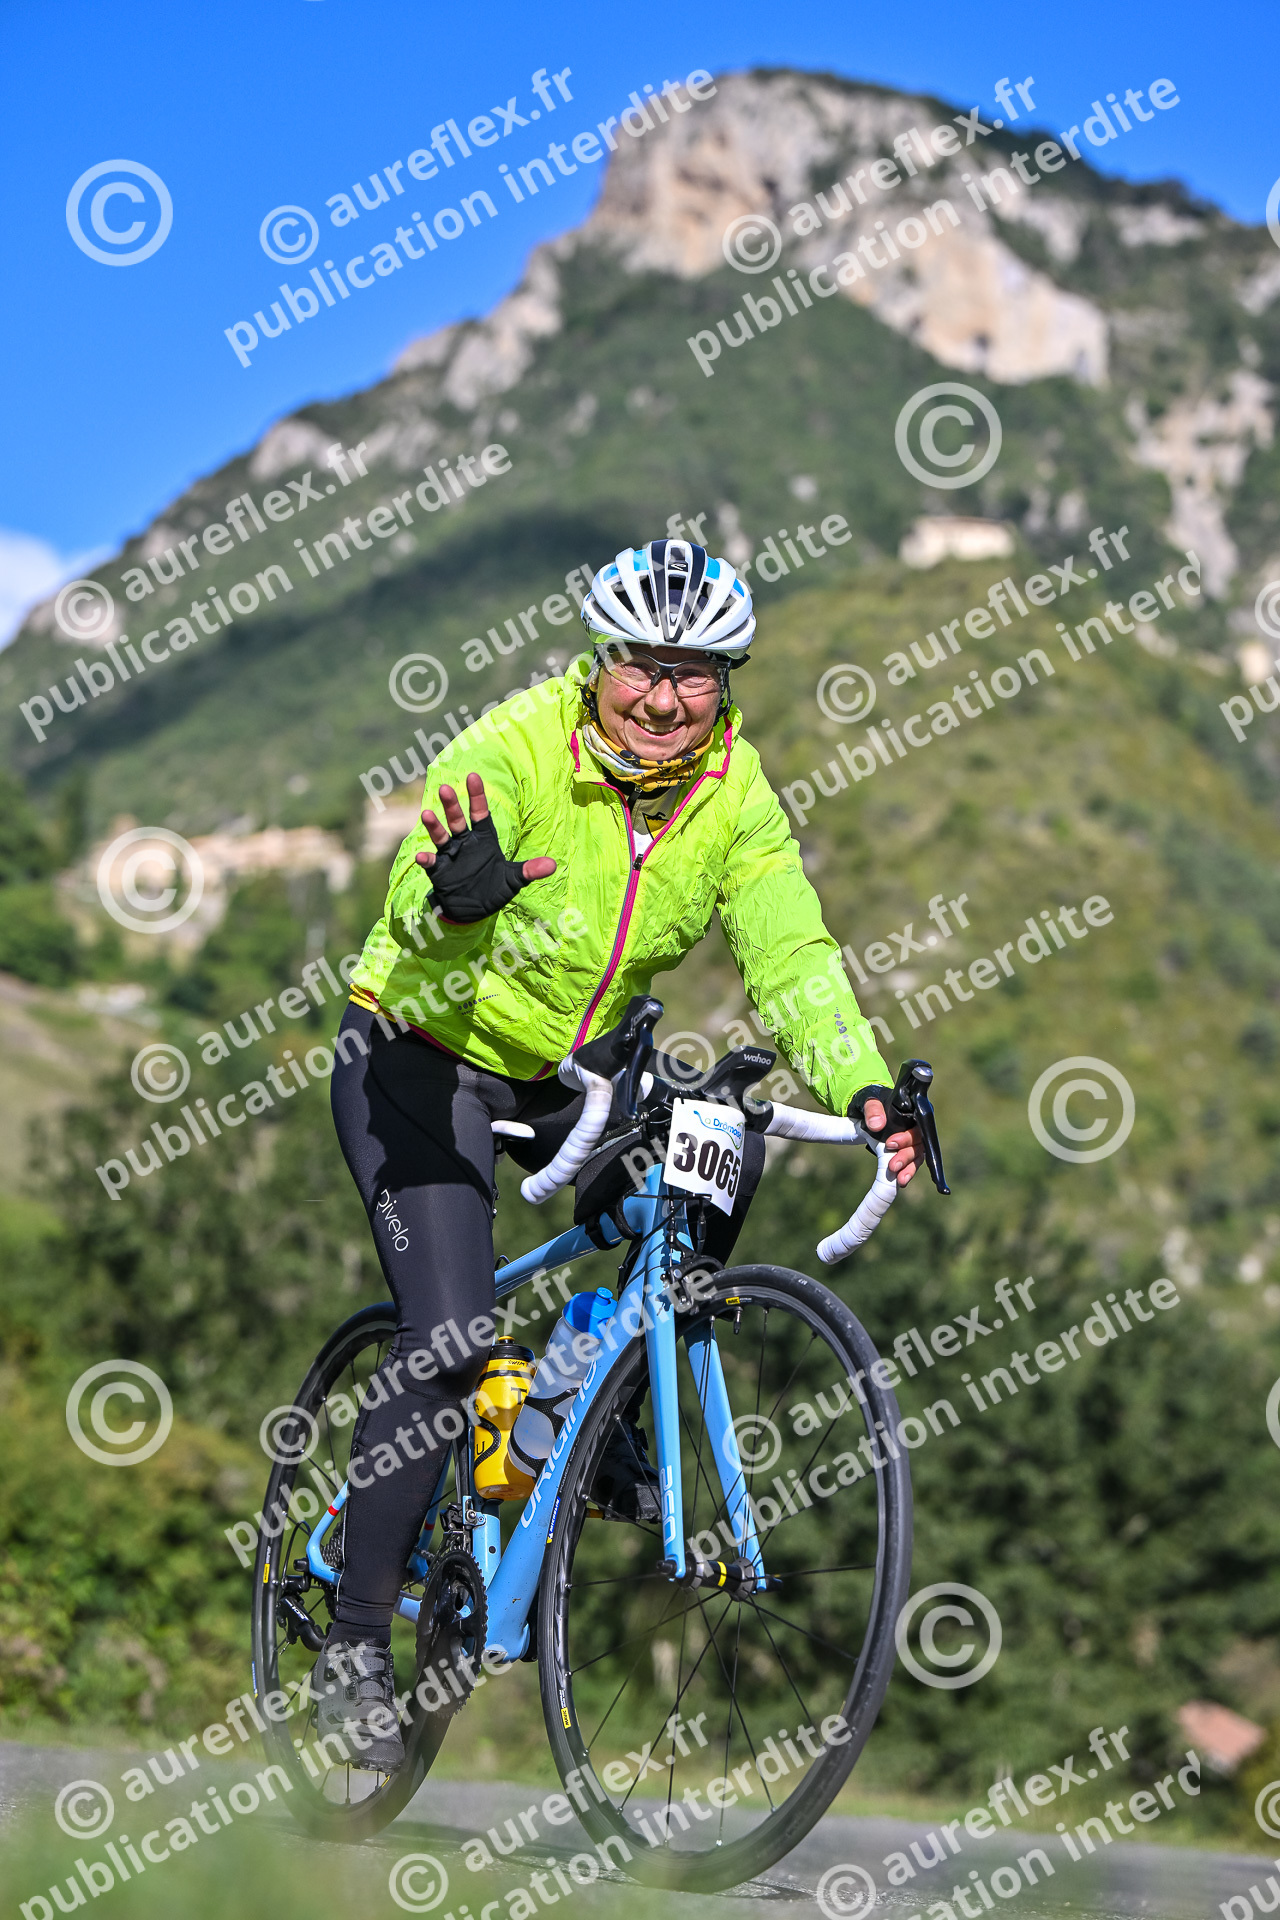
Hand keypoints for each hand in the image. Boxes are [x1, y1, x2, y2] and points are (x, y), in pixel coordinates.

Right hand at [414, 772, 555, 922]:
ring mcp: (450, 856)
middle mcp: (465, 843)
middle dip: (452, 805)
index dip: (477, 796)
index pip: (480, 814)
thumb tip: (553, 865)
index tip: (473, 776)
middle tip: (445, 788)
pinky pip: (432, 863)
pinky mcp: (440, 872)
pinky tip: (423, 856)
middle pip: (458, 820)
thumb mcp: (514, 880)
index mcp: (484, 840)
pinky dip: (427, 859)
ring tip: (427, 814)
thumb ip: (530, 870)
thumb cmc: (493, 889)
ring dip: (434, 826)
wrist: (472, 911)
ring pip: (442, 837)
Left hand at [861, 1097, 921, 1187]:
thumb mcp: (870, 1101)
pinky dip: (907, 1172)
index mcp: (913, 1112)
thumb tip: (877, 1125)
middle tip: (893, 1166)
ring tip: (900, 1179)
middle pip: (918, 1144)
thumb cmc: (872, 1102)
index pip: (917, 1127)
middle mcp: (916, 1128)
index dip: (907, 1138)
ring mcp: (913, 1141)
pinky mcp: (907, 1151)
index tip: (890, 1143)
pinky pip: (911, 1163)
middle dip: (905, 1156)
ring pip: (916, 1156)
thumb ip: (873, 1110)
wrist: (869, 1109)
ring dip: (909, 1168)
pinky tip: (901, 1182)